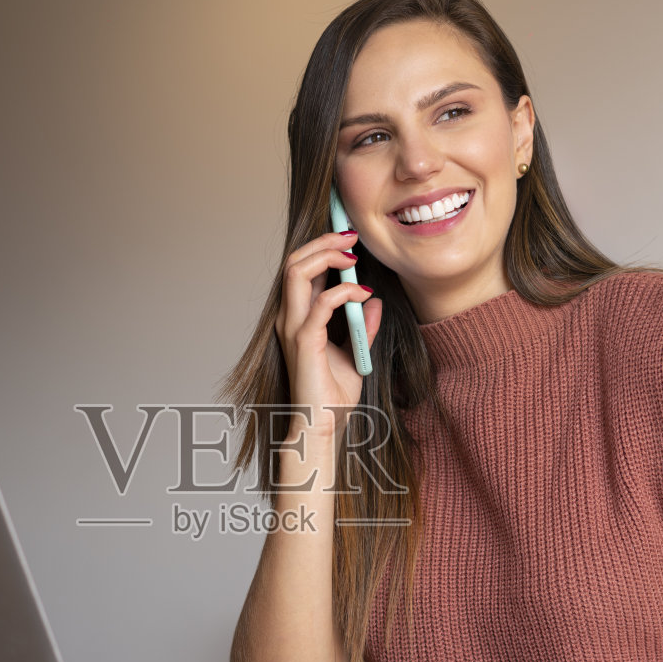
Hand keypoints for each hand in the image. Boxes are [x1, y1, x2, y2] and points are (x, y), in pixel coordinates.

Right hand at [275, 229, 381, 441]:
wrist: (322, 426)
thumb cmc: (332, 396)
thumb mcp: (355, 353)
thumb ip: (363, 326)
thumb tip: (373, 300)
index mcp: (298, 318)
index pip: (302, 270)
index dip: (322, 248)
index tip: (349, 239)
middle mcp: (289, 318)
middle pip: (294, 261)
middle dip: (322, 241)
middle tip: (351, 235)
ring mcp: (293, 328)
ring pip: (297, 272)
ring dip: (327, 255)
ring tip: (352, 254)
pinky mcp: (304, 340)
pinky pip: (323, 303)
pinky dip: (345, 291)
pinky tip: (364, 293)